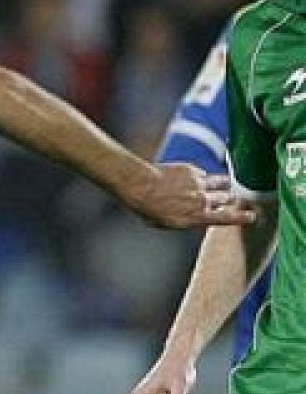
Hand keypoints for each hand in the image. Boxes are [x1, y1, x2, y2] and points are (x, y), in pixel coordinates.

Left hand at [128, 163, 257, 229]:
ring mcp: (199, 184)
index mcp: (197, 217)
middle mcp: (202, 200)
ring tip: (223, 186)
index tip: (252, 216)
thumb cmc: (149, 208)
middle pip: (228, 198)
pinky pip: (203, 174)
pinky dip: (200, 177)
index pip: (227, 218)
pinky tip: (190, 179)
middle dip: (232, 199)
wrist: (140, 186)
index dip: (242, 217)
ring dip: (223, 186)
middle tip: (235, 198)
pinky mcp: (194, 170)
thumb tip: (199, 218)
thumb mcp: (169, 223)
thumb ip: (189, 220)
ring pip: (221, 183)